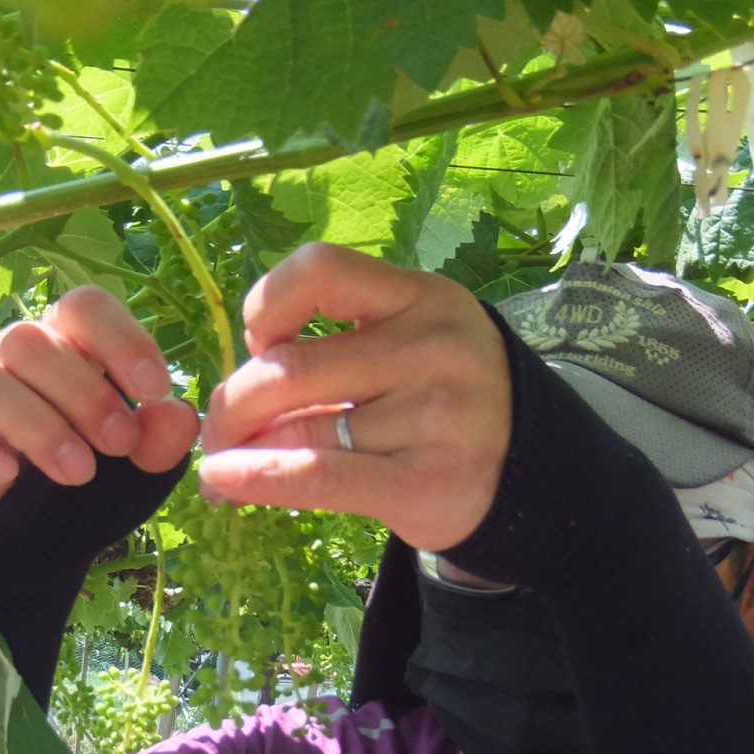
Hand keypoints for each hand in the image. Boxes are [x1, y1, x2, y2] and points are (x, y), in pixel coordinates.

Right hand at [0, 284, 199, 519]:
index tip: (155, 389)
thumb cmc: (88, 478)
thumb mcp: (139, 468)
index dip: (121, 338)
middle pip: (31, 340)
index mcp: (65, 346)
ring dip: (40, 426)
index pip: (83, 306)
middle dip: (85, 393)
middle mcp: (9, 358)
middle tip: (120, 444)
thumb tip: (176, 413)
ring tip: (80, 473)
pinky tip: (8, 473)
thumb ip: (162, 440)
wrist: (34, 540)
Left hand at [198, 243, 510, 553]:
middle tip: (218, 430)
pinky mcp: (429, 483)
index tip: (260, 344)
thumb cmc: (446, 402)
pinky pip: (322, 476)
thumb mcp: (412, 342)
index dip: (267, 305)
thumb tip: (232, 387)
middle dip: (233, 403)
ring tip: (225, 466)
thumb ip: (338, 345)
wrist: (534, 475)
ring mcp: (438, 417)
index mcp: (424, 297)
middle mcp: (435, 348)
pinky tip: (225, 484)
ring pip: (302, 429)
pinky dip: (260, 480)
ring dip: (243, 451)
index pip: (319, 270)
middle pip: (291, 368)